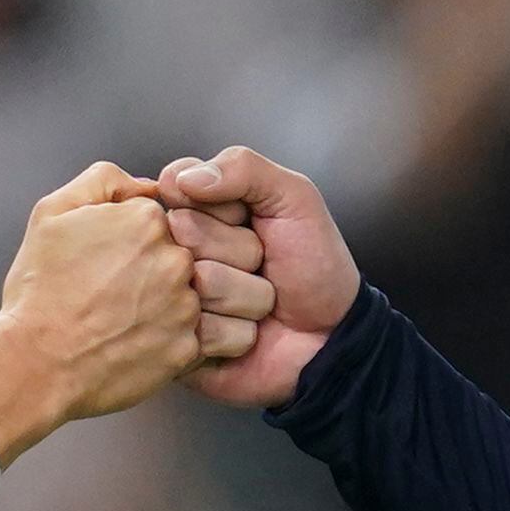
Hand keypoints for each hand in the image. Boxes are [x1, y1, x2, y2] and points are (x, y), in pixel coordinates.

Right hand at [0, 165, 210, 455]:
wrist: (33, 365)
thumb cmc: (39, 291)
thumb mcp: (54, 212)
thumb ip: (106, 181)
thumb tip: (148, 185)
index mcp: (147, 218)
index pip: (187, 211)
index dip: (166, 233)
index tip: (142, 254)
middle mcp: (175, 257)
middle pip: (212, 249)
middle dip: (193, 264)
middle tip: (156, 286)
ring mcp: (185, 304)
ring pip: (230, 292)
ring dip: (212, 301)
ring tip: (170, 314)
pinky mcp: (189, 348)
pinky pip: (227, 336)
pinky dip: (209, 338)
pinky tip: (175, 340)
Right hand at [153, 148, 360, 407]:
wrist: (334, 333)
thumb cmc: (314, 262)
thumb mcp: (293, 197)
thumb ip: (243, 167)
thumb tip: (181, 179)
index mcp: (195, 209)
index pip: (176, 185)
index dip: (222, 206)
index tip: (247, 218)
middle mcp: (176, 252)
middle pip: (184, 234)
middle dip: (241, 250)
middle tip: (263, 263)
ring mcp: (175, 298)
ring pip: (198, 283)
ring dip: (247, 296)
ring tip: (262, 300)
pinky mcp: (181, 343)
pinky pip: (200, 330)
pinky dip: (238, 333)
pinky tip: (250, 334)